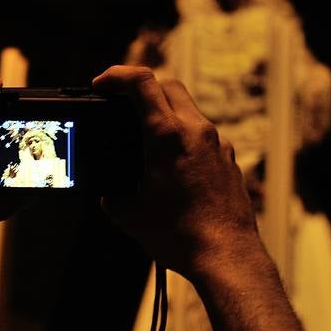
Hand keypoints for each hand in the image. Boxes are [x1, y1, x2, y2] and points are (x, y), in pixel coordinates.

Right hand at [92, 66, 265, 279]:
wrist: (226, 255)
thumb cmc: (180, 236)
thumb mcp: (129, 213)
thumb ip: (113, 194)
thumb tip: (110, 193)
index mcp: (168, 135)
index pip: (141, 82)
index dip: (116, 75)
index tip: (102, 84)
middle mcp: (197, 131)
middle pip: (169, 85)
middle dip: (142, 88)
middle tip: (122, 104)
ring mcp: (218, 144)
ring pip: (189, 110)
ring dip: (165, 114)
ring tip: (146, 140)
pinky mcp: (229, 161)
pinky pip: (203, 136)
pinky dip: (183, 138)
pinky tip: (171, 167)